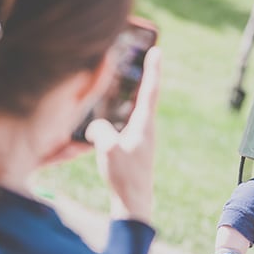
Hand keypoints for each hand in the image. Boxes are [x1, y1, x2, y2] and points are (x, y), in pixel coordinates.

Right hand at [86, 47, 160, 224]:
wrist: (133, 203)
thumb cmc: (125, 178)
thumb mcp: (109, 151)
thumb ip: (100, 132)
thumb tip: (95, 126)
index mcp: (144, 126)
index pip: (149, 90)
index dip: (152, 69)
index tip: (157, 50)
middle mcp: (146, 129)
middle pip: (146, 95)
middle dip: (144, 74)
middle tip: (145, 55)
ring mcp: (141, 138)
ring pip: (137, 108)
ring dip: (134, 92)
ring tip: (129, 77)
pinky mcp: (134, 147)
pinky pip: (128, 121)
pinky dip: (124, 109)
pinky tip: (114, 111)